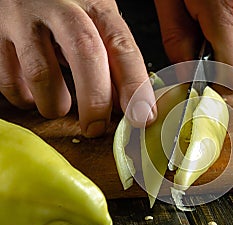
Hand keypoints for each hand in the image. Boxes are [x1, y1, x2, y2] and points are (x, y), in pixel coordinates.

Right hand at [0, 0, 156, 136]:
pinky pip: (9, 80)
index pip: (122, 46)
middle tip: (96, 127)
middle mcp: (61, 8)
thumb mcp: (95, 22)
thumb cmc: (66, 9)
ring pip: (41, 73)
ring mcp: (24, 18)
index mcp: (96, 6)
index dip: (135, 85)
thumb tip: (127, 105)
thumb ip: (111, 58)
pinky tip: (34, 92)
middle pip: (86, 54)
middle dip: (95, 100)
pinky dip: (25, 97)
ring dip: (54, 103)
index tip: (142, 117)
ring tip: (59, 105)